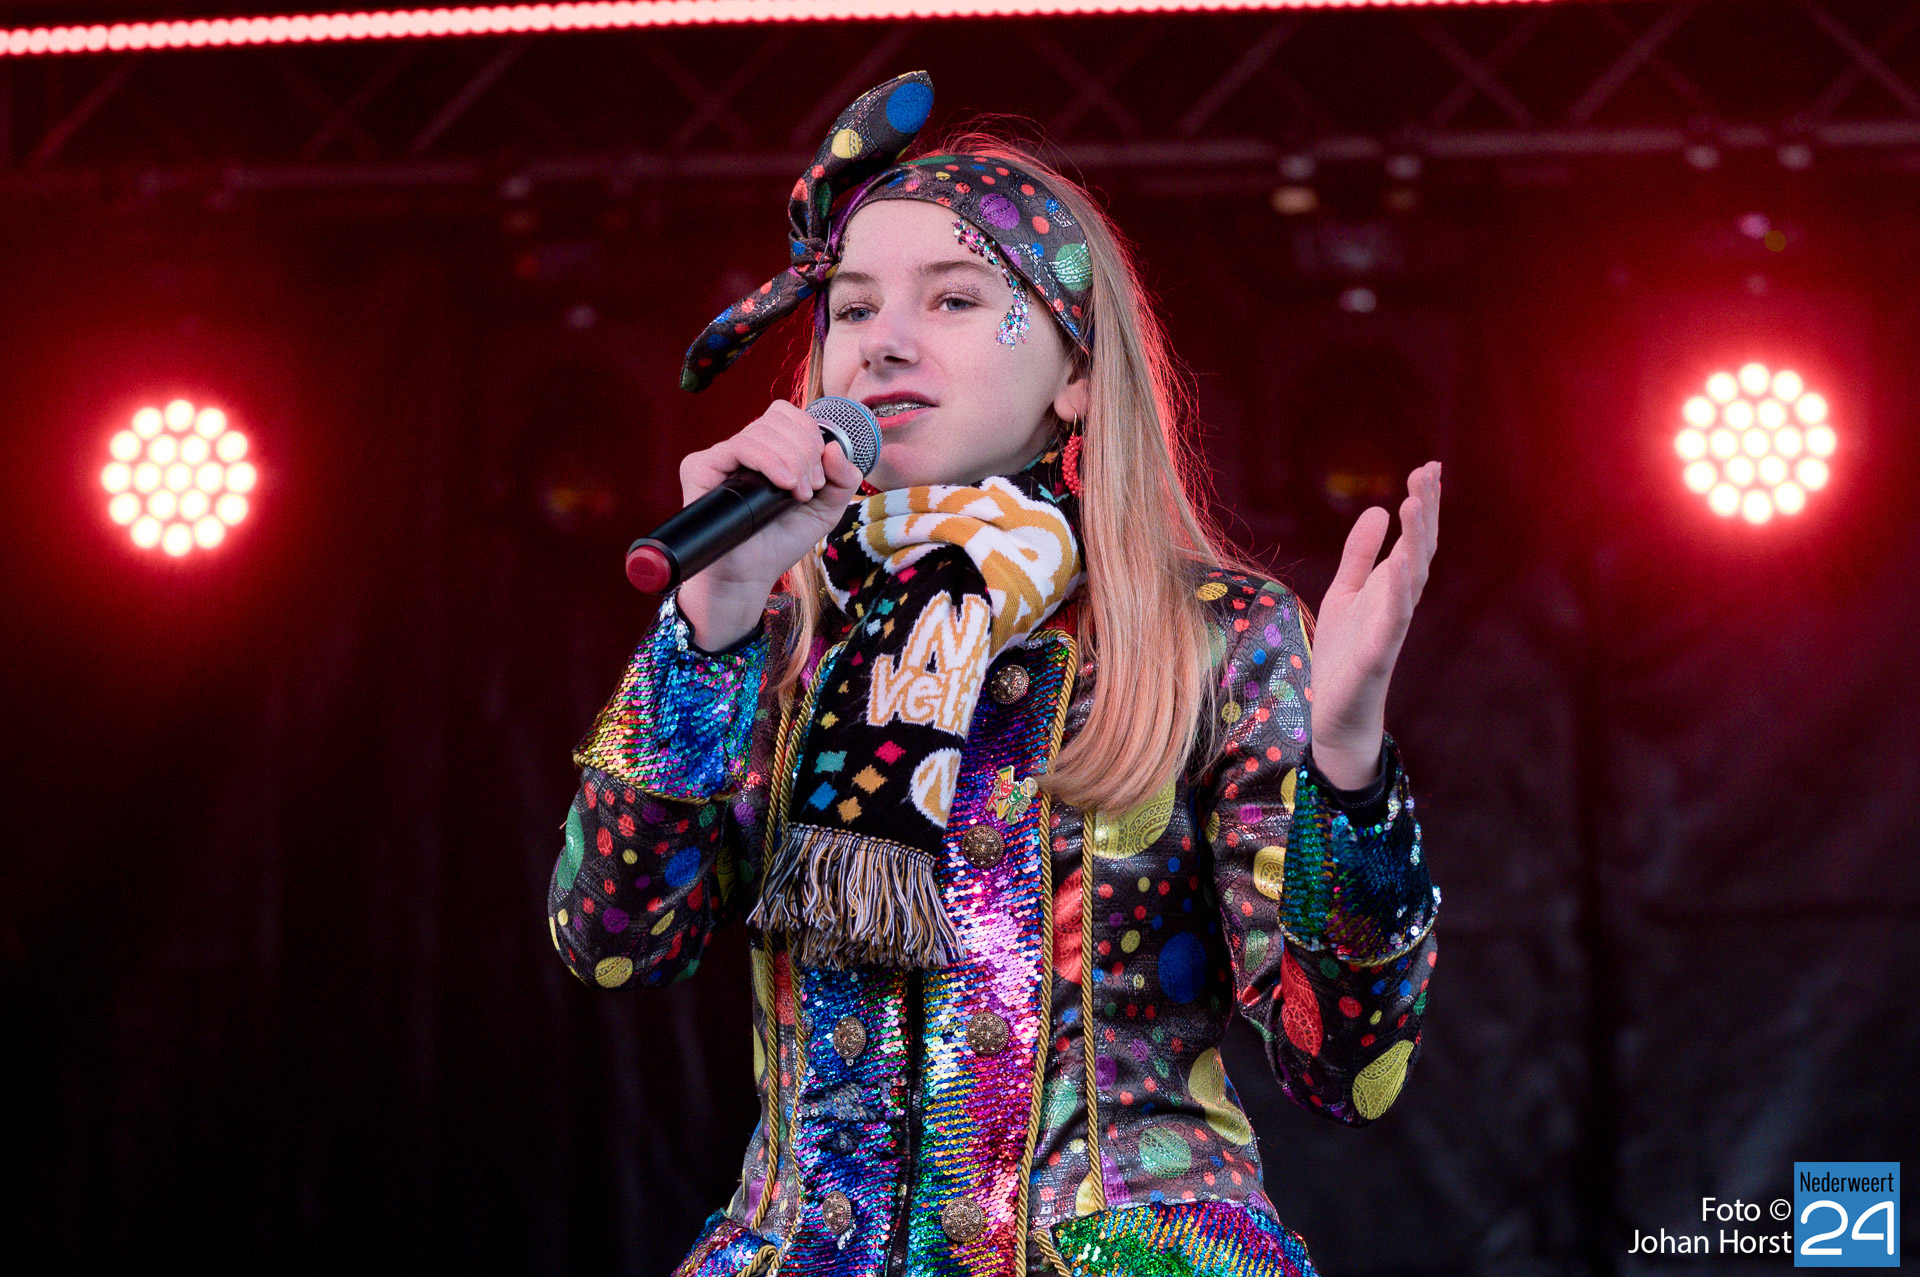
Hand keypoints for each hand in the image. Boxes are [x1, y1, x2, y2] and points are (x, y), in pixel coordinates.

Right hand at [675, 400, 866, 649]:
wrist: (751, 575)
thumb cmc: (782, 541)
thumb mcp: (826, 509)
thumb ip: (842, 479)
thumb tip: (835, 447)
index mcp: (770, 449)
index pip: (789, 415)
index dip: (811, 436)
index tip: (820, 477)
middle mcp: (744, 448)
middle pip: (779, 418)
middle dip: (805, 451)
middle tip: (809, 489)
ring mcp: (721, 456)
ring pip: (762, 431)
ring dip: (792, 460)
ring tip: (798, 494)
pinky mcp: (701, 467)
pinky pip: (738, 446)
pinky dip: (768, 461)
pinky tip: (783, 484)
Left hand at [1308, 461, 1440, 790]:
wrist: (1338, 713)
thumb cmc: (1345, 653)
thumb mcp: (1345, 592)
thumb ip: (1361, 555)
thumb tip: (1380, 508)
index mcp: (1392, 587)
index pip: (1414, 539)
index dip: (1423, 504)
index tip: (1429, 468)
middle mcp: (1399, 603)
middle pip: (1419, 551)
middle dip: (1425, 513)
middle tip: (1428, 474)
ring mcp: (1391, 628)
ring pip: (1411, 580)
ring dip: (1414, 542)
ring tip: (1414, 505)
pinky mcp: (1377, 654)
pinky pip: (1392, 620)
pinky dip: (1397, 592)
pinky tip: (1399, 565)